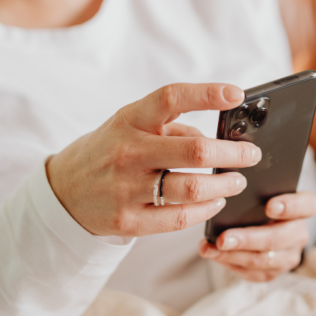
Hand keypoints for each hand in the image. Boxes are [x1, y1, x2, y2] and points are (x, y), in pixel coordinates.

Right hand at [46, 83, 261, 236]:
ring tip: (237, 181)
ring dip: (225, 185)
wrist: (63, 192)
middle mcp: (128, 152)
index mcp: (130, 120)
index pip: (171, 98)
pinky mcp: (129, 221)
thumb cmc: (109, 150)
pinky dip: (206, 209)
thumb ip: (172, 127)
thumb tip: (218, 137)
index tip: (236, 94)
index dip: (207, 93)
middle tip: (252, 155)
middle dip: (233, 153)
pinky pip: (180, 218)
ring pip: (192, 189)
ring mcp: (127, 189)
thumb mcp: (131, 126)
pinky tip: (216, 201)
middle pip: (194, 150)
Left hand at [198, 190, 315, 281]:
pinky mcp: (273, 272)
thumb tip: (230, 186)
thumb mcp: (262, 190)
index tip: (269, 206)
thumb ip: (255, 189)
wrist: (261, 223)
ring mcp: (289, 256)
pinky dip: (230, 263)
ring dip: (233, 255)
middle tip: (223, 238)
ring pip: (263, 260)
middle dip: (248, 239)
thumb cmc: (259, 200)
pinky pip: (252, 272)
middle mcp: (300, 233)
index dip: (290, 206)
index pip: (307, 205)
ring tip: (211, 248)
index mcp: (304, 207)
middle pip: (278, 238)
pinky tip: (213, 254)